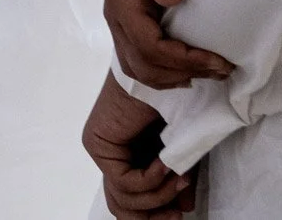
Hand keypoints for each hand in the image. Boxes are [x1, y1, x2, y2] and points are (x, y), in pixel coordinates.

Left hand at [83, 73, 197, 215]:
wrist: (165, 75)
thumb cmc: (178, 104)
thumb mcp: (182, 151)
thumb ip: (178, 178)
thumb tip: (182, 209)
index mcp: (130, 156)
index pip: (133, 201)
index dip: (158, 212)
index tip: (183, 210)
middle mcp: (111, 155)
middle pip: (123, 207)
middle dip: (154, 215)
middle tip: (176, 214)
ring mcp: (102, 150)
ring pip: (123, 200)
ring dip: (160, 195)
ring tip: (180, 177)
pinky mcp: (98, 144)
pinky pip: (124, 182)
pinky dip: (152, 179)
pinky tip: (167, 164)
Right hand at [107, 0, 232, 87]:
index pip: (149, 47)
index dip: (184, 61)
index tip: (219, 60)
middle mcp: (115, 15)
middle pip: (141, 65)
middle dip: (182, 73)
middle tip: (221, 69)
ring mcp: (119, 20)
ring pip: (136, 67)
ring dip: (171, 77)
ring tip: (207, 72)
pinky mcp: (128, 20)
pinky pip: (137, 58)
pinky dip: (161, 70)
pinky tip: (186, 67)